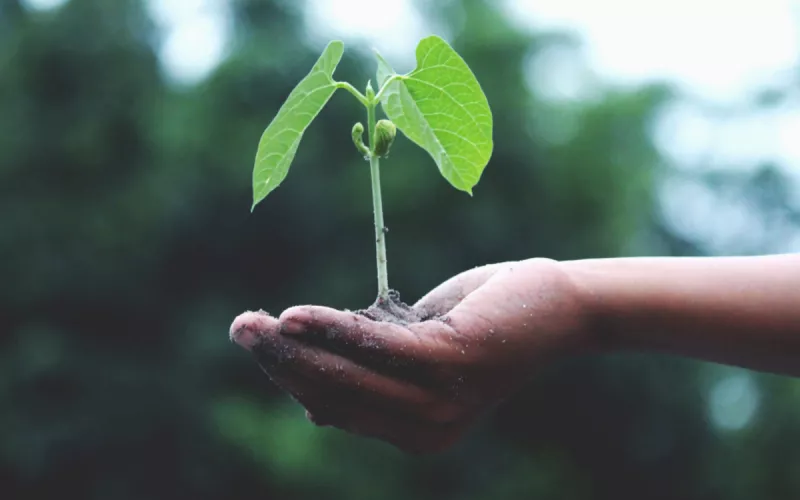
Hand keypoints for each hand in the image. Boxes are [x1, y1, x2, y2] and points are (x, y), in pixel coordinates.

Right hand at [229, 258, 591, 453]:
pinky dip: (332, 329)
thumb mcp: (418, 351)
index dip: (292, 377)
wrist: (557, 305)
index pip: (337, 407)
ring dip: (293, 347)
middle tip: (239, 328)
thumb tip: (311, 403)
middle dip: (280, 363)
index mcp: (415, 432)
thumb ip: (372, 373)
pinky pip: (375, 347)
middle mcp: (425, 430)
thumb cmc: (484, 321)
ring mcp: (438, 402)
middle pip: (333, 394)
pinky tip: (295, 316)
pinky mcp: (449, 364)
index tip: (260, 343)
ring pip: (346, 375)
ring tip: (252, 323)